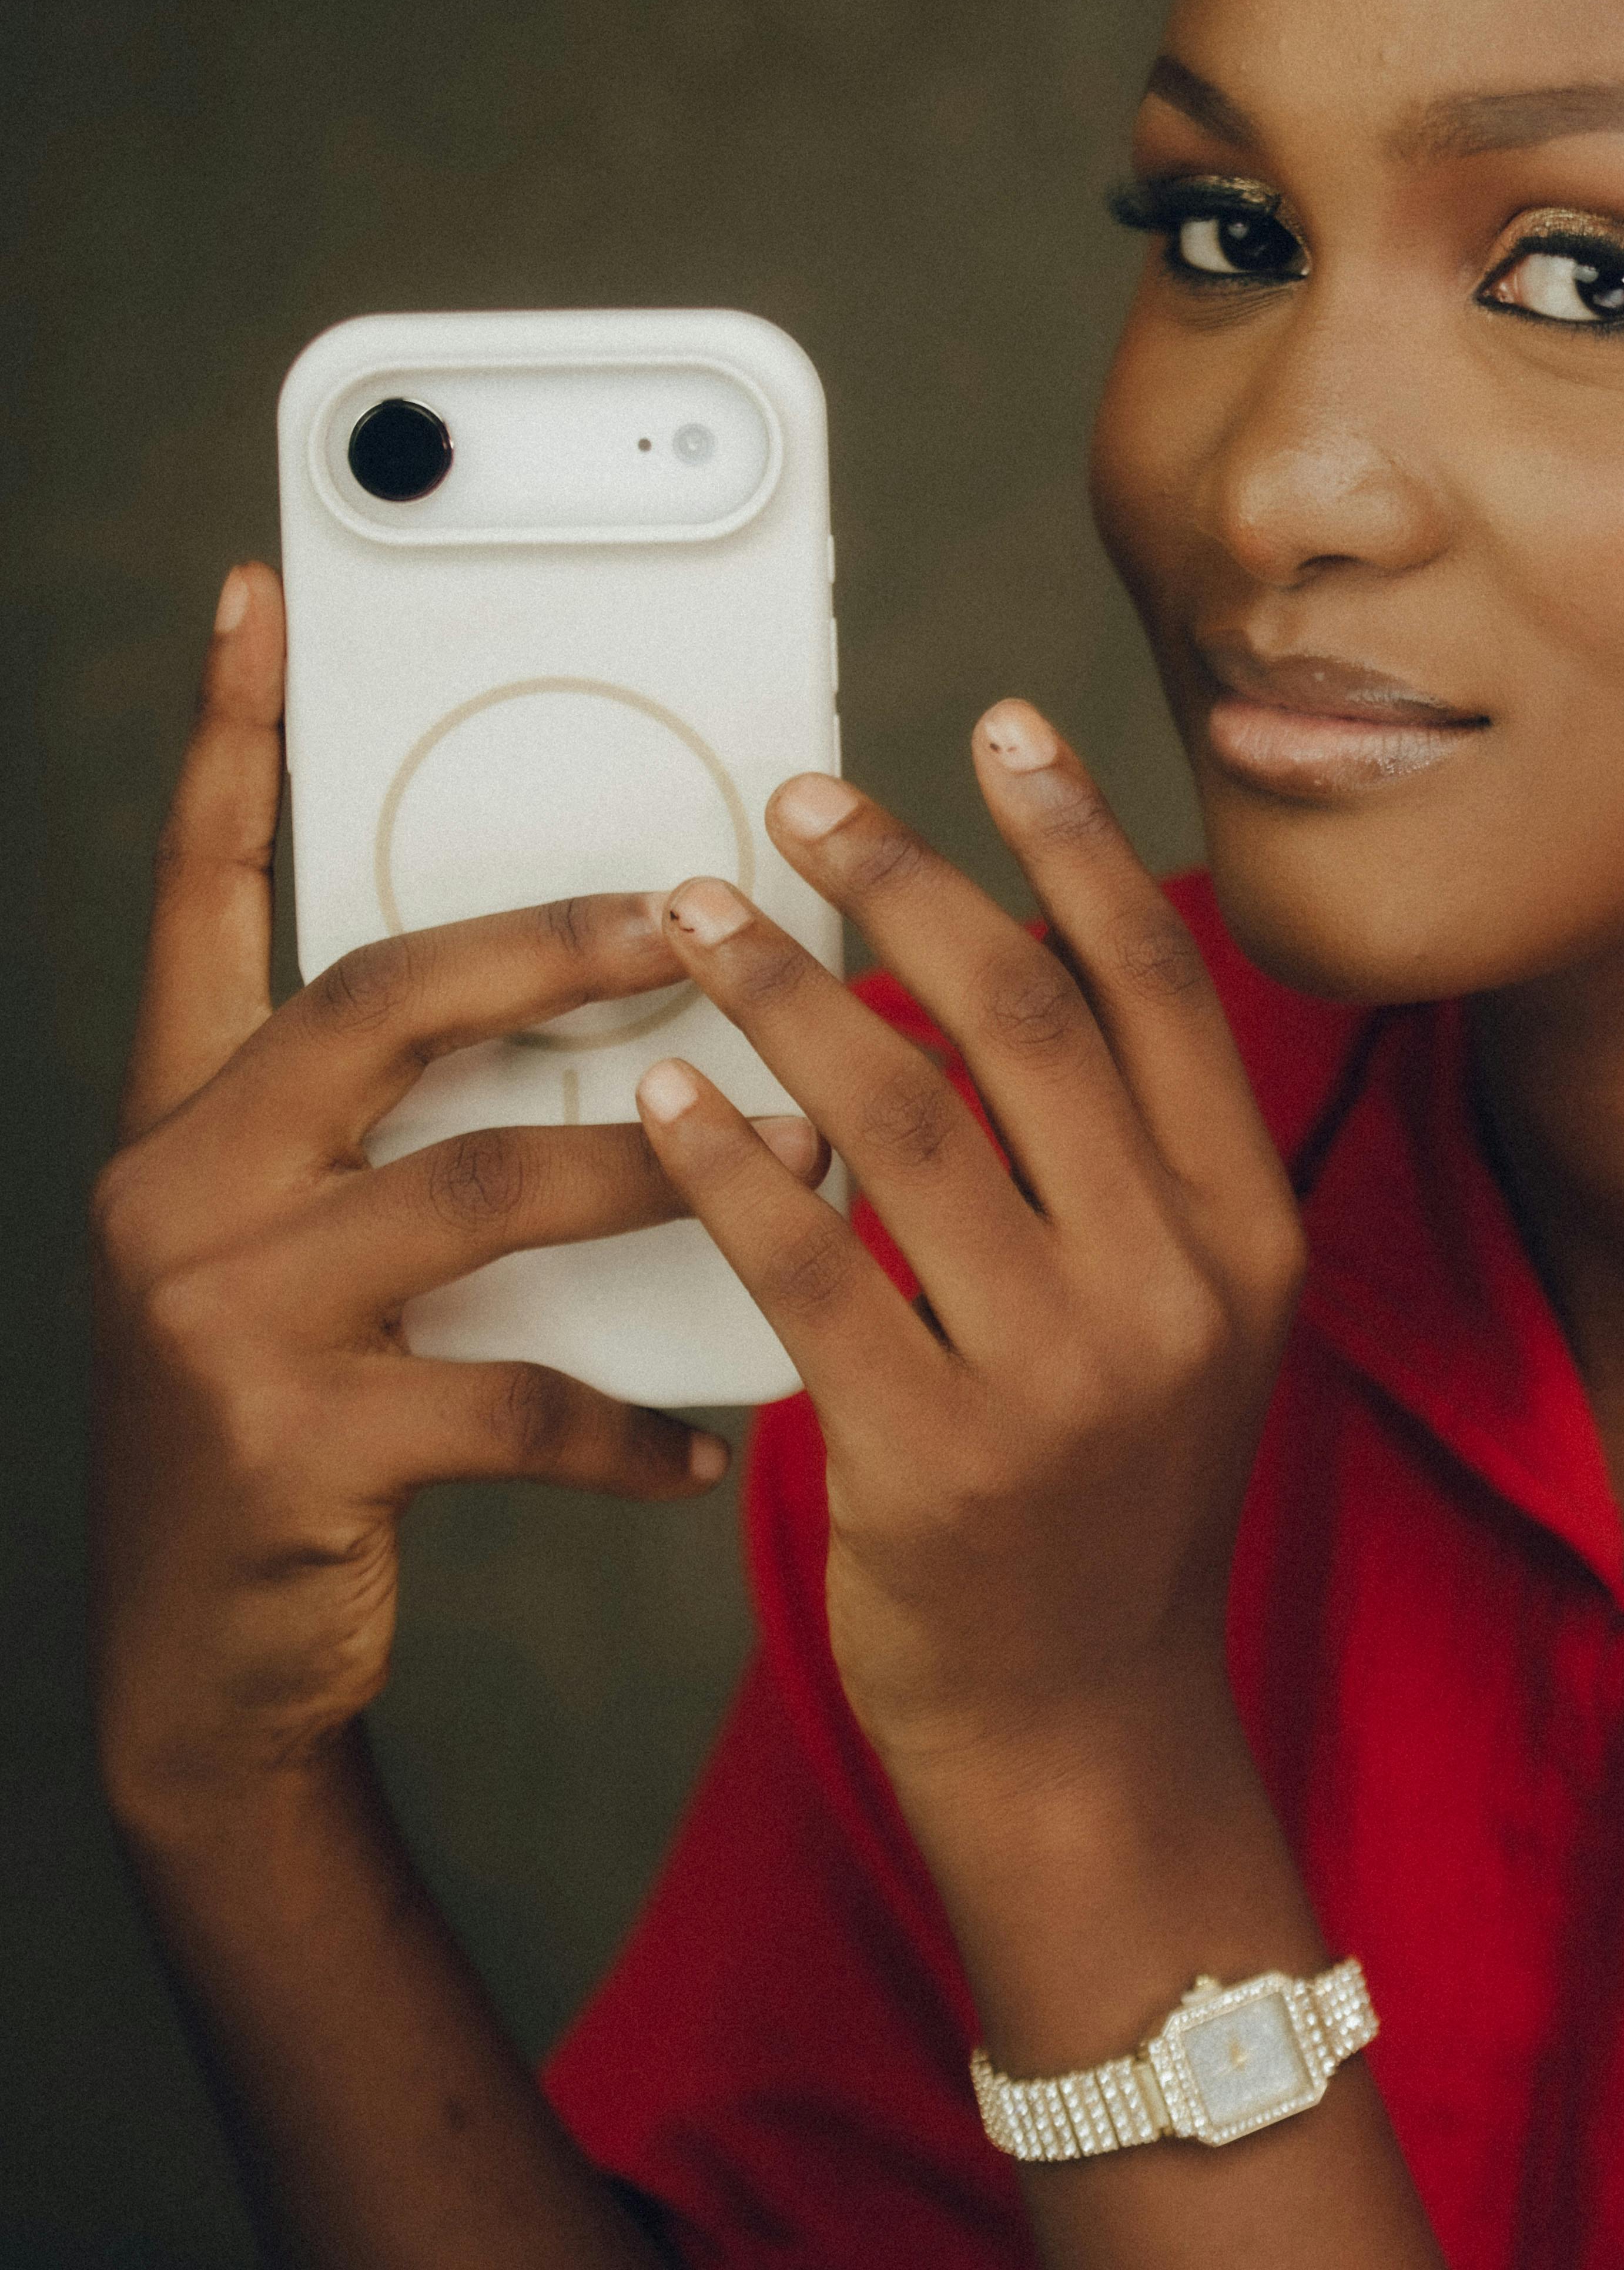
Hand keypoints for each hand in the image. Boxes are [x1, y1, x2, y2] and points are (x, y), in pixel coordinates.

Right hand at [91, 565, 819, 1826]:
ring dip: (659, 1173)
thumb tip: (596, 1024)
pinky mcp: (292, 1439)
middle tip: (694, 913)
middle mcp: (180, 1187)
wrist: (209, 1667)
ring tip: (797, 1164)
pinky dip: (633, 1417)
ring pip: (479, 1189)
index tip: (257, 602)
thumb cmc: (297, 1436)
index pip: (200, 897)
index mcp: (186, 1122)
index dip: (226, 748)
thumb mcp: (310, 1262)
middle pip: (378, 1001)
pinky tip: (713, 1437)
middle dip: (550, 947)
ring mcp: (222, 1312)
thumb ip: (392, 1143)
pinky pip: (514, 1398)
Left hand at [633, 704, 1306, 1806]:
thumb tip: (1030, 952)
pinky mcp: (934, 1460)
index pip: (1159, 985)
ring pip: (901, 1119)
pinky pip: (808, 1267)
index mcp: (1248, 1233)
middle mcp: (1174, 1287)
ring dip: (784, 988)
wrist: (1084, 1728)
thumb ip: (1132, 1159)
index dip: (1074, 838)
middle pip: (1023, 1019)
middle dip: (902, 876)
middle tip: (799, 793)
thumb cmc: (1111, 1499)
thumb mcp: (1186, 1320)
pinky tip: (663, 1089)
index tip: (996, 723)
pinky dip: (727, 1160)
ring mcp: (1061, 1378)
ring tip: (695, 910)